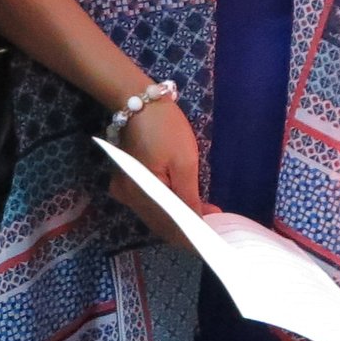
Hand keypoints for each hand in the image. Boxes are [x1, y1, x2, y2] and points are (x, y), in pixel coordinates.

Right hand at [103, 94, 201, 246]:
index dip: (193, 237)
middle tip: (215, 225)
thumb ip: (189, 197)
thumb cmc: (165, 128)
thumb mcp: (184, 162)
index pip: (169, 227)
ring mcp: (124, 191)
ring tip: (205, 215)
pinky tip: (184, 206)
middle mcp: (128, 198)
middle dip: (188, 230)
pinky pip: (148, 204)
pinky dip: (167, 209)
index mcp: (141, 194)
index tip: (215, 239)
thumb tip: (199, 223)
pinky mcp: (126, 183)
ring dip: (179, 220)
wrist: (138, 101)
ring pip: (155, 216)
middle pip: (160, 224)